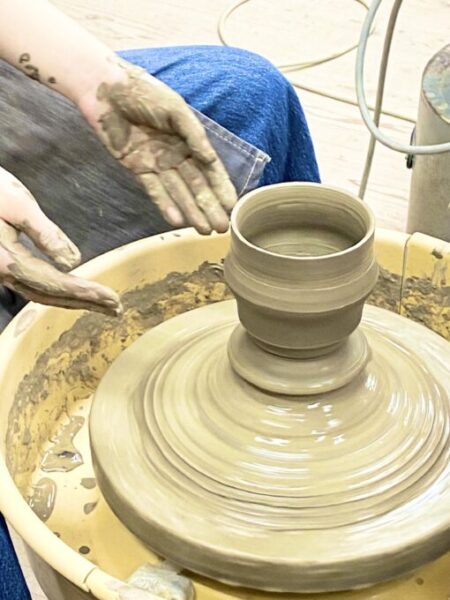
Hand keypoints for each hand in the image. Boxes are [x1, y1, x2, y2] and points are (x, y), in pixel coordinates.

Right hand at [0, 167, 121, 315]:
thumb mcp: (18, 204)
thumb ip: (45, 233)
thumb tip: (73, 262)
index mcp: (9, 260)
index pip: (57, 283)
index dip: (86, 293)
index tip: (112, 299)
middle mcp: (3, 272)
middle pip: (51, 295)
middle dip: (85, 302)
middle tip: (115, 309)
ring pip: (40, 294)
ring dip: (71, 300)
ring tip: (99, 304)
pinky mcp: (0, 264)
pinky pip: (31, 285)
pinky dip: (54, 291)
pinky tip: (69, 290)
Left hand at [80, 60, 237, 234]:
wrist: (106, 90)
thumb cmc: (144, 92)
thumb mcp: (176, 109)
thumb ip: (194, 135)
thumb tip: (210, 159)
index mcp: (188, 139)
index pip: (209, 168)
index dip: (221, 187)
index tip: (232, 205)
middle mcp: (174, 154)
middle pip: (196, 185)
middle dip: (209, 206)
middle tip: (221, 227)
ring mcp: (156, 163)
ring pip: (177, 192)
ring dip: (191, 211)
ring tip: (204, 230)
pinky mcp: (137, 167)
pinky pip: (154, 190)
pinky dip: (165, 205)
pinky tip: (177, 219)